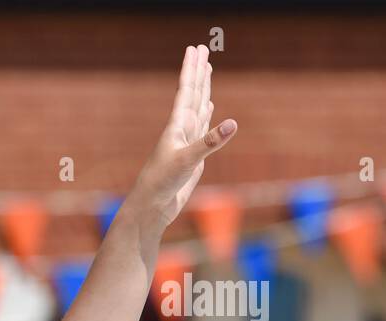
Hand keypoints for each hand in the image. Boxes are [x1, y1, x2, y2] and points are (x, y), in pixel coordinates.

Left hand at [125, 45, 236, 232]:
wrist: (153, 207)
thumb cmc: (162, 184)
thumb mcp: (187, 161)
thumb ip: (209, 142)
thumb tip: (232, 124)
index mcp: (177, 127)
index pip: (187, 92)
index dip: (191, 70)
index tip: (195, 49)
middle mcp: (182, 130)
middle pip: (193, 94)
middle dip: (198, 72)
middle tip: (202, 49)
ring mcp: (188, 141)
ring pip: (198, 108)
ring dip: (203, 89)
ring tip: (206, 70)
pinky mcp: (193, 155)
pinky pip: (202, 128)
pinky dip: (207, 115)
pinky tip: (209, 107)